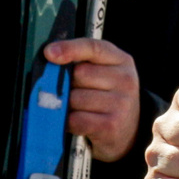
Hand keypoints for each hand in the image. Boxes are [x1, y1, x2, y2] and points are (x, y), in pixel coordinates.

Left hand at [43, 37, 141, 162]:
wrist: (128, 129)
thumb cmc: (106, 96)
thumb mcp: (103, 72)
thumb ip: (81, 62)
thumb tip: (50, 60)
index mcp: (122, 60)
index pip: (94, 48)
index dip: (70, 48)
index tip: (49, 53)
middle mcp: (125, 80)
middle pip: (79, 73)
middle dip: (70, 83)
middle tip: (77, 92)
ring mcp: (121, 103)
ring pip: (74, 98)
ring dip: (69, 105)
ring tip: (80, 109)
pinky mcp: (111, 125)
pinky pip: (75, 119)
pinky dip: (70, 122)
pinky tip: (79, 122)